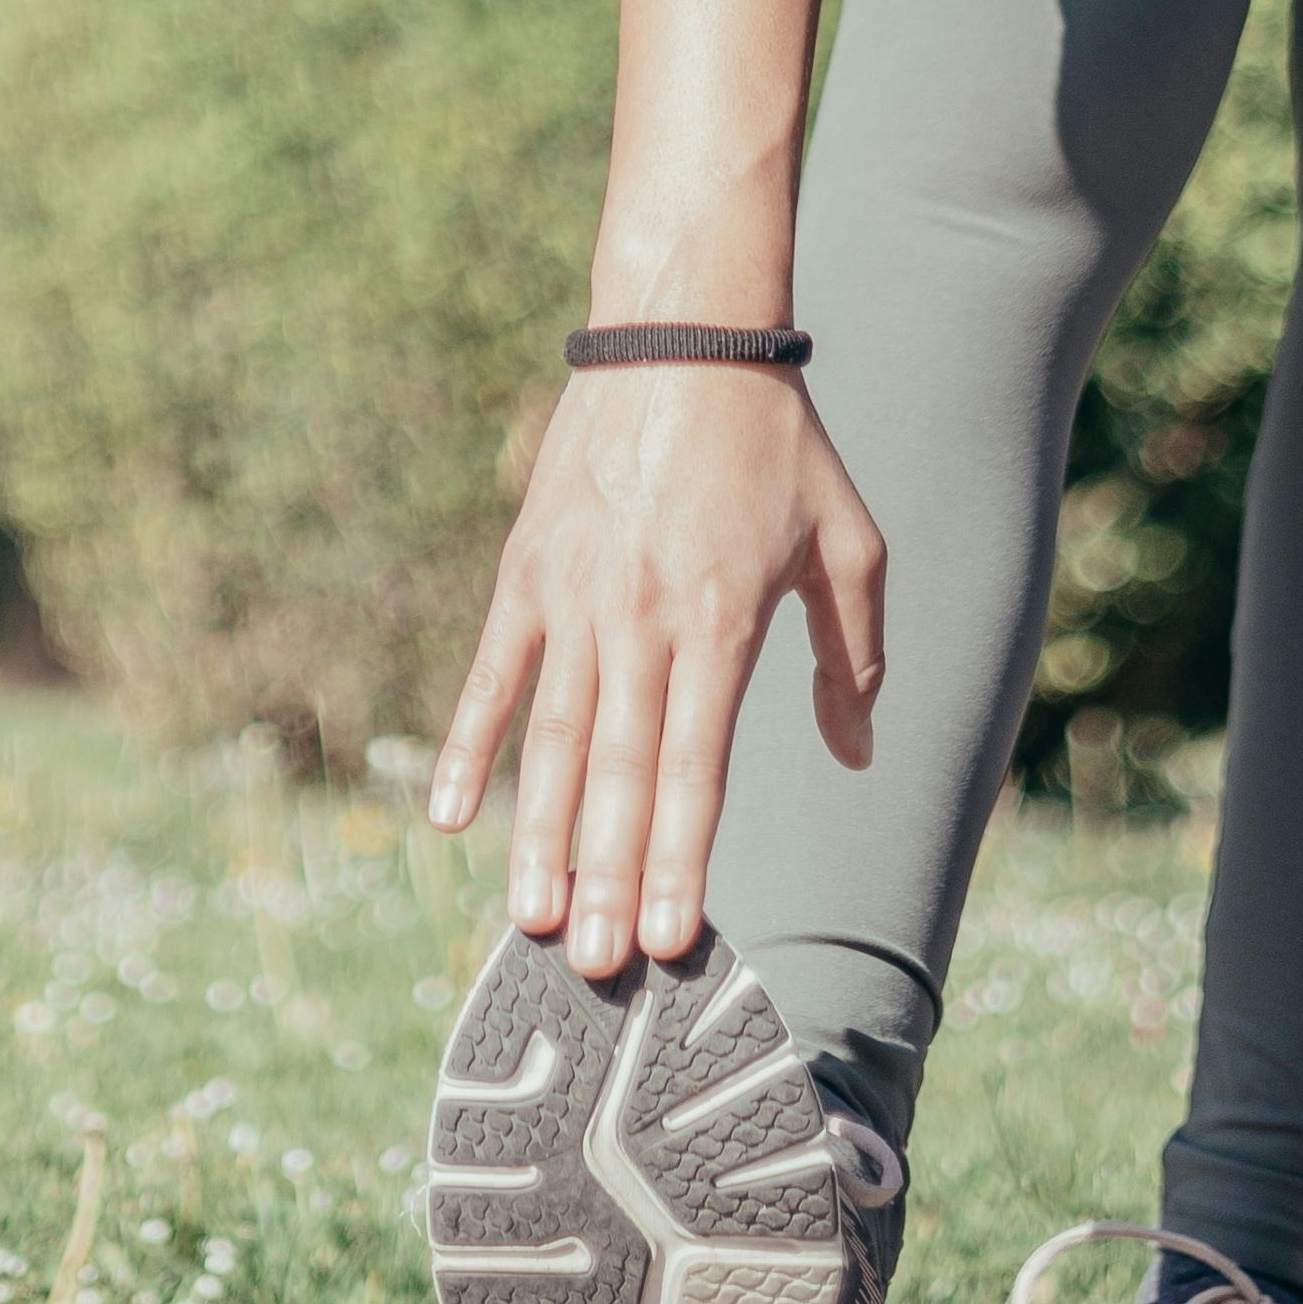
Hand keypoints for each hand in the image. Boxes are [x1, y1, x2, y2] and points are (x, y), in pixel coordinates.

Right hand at [425, 363, 886, 977]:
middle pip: (623, 773)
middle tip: (599, 968)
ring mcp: (575, 596)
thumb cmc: (777, 443)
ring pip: (554, 739)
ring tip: (533, 920)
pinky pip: (492, 674)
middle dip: (610, 877)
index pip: (700, 767)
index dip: (684, 856)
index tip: (675, 936)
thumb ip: (852, 655)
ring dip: (542, 835)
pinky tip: (448, 818)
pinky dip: (468, 745)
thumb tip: (854, 755)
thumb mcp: (846, 541)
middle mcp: (643, 619)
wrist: (684, 334)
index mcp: (723, 621)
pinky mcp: (526, 571)